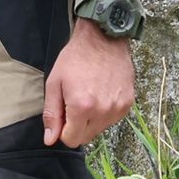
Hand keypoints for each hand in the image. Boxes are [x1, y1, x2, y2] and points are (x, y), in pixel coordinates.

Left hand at [45, 16, 135, 147]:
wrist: (103, 38)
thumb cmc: (75, 58)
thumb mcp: (54, 83)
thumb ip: (52, 115)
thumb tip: (50, 139)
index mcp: (82, 107)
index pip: (72, 140)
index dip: (64, 130)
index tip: (63, 114)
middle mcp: (103, 111)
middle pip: (86, 137)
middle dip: (77, 126)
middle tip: (74, 102)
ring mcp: (118, 107)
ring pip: (100, 129)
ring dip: (92, 120)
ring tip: (89, 95)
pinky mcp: (128, 103)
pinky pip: (113, 119)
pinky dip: (105, 112)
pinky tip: (101, 93)